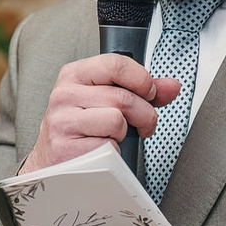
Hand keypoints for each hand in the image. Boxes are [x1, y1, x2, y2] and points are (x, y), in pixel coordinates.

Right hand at [22, 56, 180, 172]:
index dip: (143, 80)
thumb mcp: (105, 100)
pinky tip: (101, 150)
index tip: (150, 94)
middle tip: (143, 124)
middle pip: (124, 97)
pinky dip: (114, 152)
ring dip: (126, 134)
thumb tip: (172, 85)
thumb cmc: (81, 128)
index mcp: (74, 74)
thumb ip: (140, 90)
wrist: (53, 162)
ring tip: (116, 136)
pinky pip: (108, 146)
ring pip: (117, 120)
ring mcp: (63, 121)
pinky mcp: (67, 148)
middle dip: (145, 114)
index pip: (116, 64)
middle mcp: (64, 94)